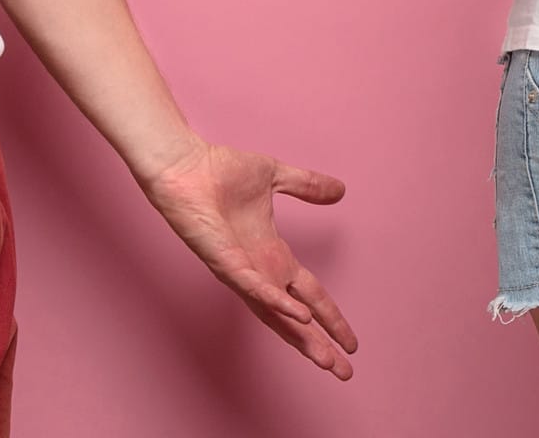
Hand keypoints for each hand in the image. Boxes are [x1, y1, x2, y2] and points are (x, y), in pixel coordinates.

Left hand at [140, 136, 359, 377]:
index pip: (309, 295)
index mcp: (272, 255)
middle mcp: (259, 271)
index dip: (331, 318)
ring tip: (325, 359)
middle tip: (345, 372)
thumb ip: (307, 186)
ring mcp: (241, 271)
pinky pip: (253, 289)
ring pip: (275, 315)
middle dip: (320, 344)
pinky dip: (277, 303)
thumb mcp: (276, 177)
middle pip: (296, 319)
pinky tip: (299, 316)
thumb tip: (340, 190)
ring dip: (301, 338)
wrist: (186, 165)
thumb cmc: (221, 171)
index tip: (352, 343)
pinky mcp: (224, 262)